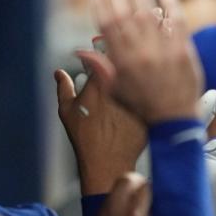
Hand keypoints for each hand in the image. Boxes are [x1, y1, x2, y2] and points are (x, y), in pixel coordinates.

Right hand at [55, 64, 146, 195]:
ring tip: (139, 78)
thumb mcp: (67, 112)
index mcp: (99, 82)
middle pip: (129, 60)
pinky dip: (156, 89)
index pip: (106, 54)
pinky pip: (157, 92)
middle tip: (124, 64)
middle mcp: (121, 87)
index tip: (105, 54)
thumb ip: (63, 88)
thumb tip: (59, 73)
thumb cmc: (86, 139)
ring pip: (145, 73)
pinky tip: (153, 94)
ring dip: (142, 72)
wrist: (108, 163)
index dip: (106, 52)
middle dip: (127, 59)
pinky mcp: (152, 108)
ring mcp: (139, 97)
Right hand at [81, 0, 203, 124]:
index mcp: (122, 61)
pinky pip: (177, 23)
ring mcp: (163, 50)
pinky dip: (172, 7)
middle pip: (126, 14)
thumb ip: (101, 69)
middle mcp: (141, 52)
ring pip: (148, 14)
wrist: (173, 120)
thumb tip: (81, 52)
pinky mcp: (182, 51)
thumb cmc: (142, 107)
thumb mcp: (115, 92)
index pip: (108, 26)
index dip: (102, 6)